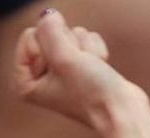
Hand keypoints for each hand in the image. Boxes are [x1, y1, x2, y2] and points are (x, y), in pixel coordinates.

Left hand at [14, 9, 147, 133]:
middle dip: (70, 46)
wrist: (123, 112)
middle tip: (81, 69)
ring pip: (71, 35)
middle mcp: (43, 77)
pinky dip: (96, 51)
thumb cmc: (91, 93)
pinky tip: (101, 67)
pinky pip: (86, 40)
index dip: (51, 45)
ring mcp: (64, 71)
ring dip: (85, 49)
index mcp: (27, 83)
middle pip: (51, 34)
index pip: (30, 36)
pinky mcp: (84, 66)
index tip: (64, 67)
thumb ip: (49, 29)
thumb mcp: (63, 56)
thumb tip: (49, 14)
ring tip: (92, 70)